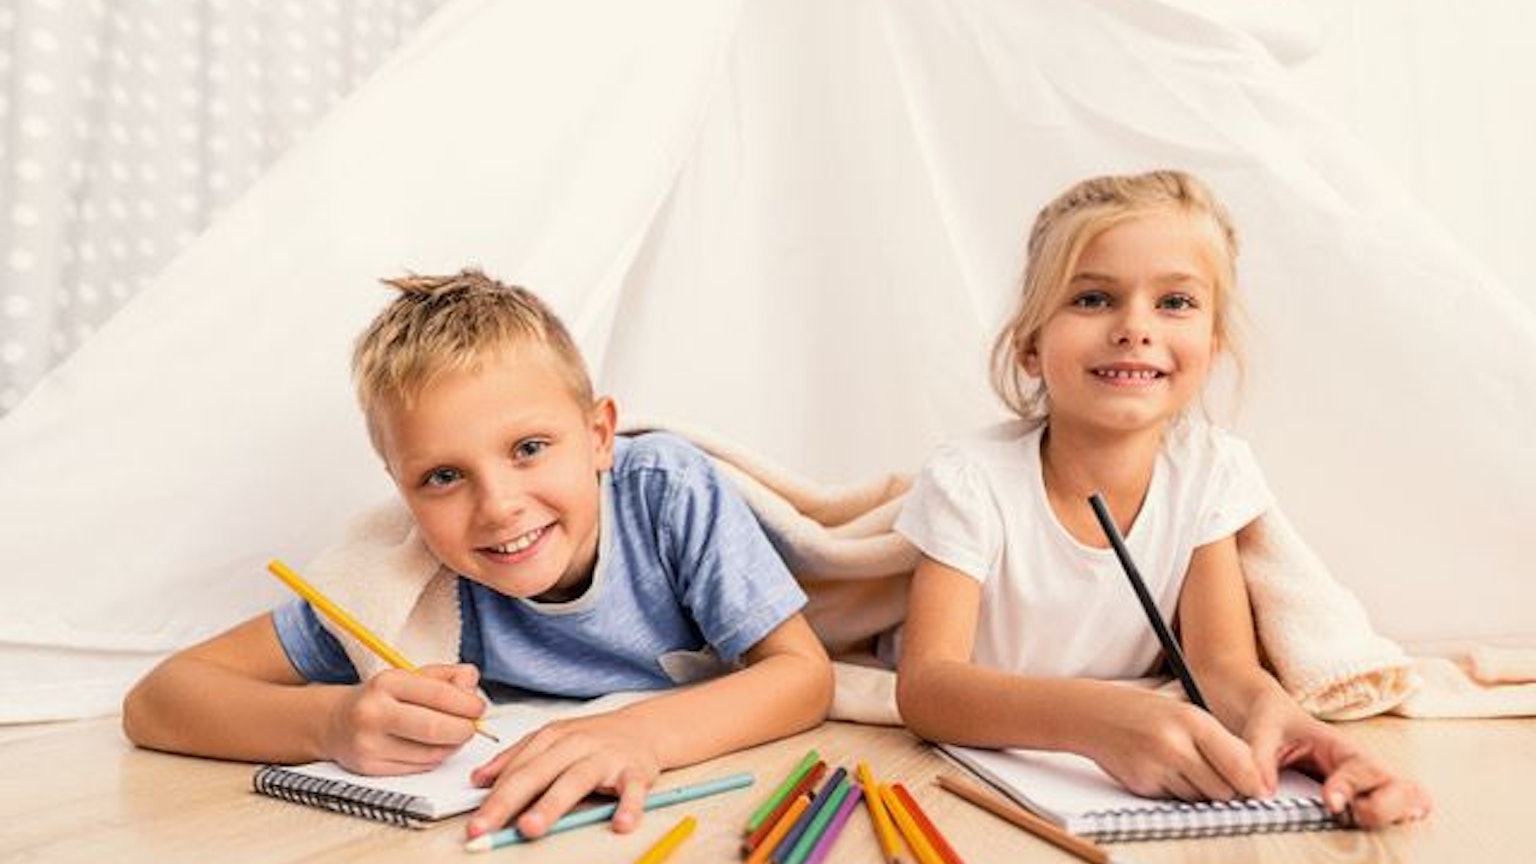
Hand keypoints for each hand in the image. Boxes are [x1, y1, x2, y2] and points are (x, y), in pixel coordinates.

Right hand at [321, 663, 484, 774]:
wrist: (335, 721)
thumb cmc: (382, 697)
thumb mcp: (412, 676)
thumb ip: (448, 677)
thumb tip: (472, 688)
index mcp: (387, 682)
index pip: (439, 694)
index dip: (467, 704)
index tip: (478, 708)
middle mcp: (374, 712)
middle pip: (435, 729)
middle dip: (463, 730)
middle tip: (471, 727)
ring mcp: (369, 743)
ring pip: (430, 753)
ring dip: (452, 746)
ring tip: (452, 735)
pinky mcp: (369, 767)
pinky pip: (418, 767)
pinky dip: (434, 758)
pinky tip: (432, 747)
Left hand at [465, 710, 660, 839]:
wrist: (643, 727)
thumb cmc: (593, 739)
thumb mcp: (551, 740)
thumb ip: (515, 759)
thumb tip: (479, 779)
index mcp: (551, 738)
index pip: (516, 770)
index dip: (492, 799)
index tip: (475, 825)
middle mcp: (575, 744)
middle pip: (536, 773)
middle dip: (508, 802)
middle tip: (486, 827)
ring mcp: (605, 757)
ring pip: (576, 780)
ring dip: (551, 805)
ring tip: (530, 828)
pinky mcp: (636, 770)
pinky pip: (632, 790)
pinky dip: (629, 807)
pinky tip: (620, 824)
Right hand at [1084, 687, 1267, 801]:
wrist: (1095, 715)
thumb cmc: (1148, 713)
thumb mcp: (1187, 713)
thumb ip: (1220, 742)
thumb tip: (1252, 780)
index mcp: (1192, 721)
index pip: (1239, 764)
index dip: (1254, 783)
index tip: (1261, 791)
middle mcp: (1175, 745)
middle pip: (1223, 789)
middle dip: (1227, 789)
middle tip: (1220, 777)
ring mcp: (1156, 767)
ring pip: (1200, 798)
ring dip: (1200, 791)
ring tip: (1185, 767)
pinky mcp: (1142, 784)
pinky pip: (1176, 800)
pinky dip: (1176, 791)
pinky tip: (1164, 770)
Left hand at [1242, 696, 1431, 827]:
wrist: (1277, 718)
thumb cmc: (1275, 723)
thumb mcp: (1262, 732)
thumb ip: (1261, 759)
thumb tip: (1263, 794)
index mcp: (1341, 747)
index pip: (1361, 767)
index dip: (1350, 787)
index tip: (1331, 803)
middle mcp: (1363, 767)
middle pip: (1402, 788)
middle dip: (1383, 808)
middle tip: (1352, 814)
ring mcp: (1370, 784)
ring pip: (1409, 801)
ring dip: (1393, 815)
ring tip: (1360, 819)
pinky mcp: (1366, 798)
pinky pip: (1397, 812)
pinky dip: (1394, 821)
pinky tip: (1367, 823)